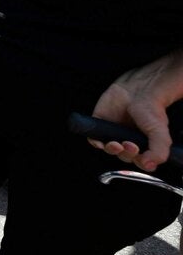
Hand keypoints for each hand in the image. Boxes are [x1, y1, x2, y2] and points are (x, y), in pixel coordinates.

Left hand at [89, 53, 182, 171]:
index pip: (140, 163)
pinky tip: (100, 142)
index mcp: (144, 146)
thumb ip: (158, 151)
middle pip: (124, 157)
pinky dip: (96, 143)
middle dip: (126, 154)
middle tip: (130, 145)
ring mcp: (114, 134)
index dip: (139, 162)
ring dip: (112, 150)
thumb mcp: (160, 133)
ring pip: (110, 150)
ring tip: (116, 144)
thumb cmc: (151, 110)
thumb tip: (148, 165)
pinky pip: (95, 139)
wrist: (139, 90)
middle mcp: (129, 141)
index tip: (141, 156)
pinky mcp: (101, 125)